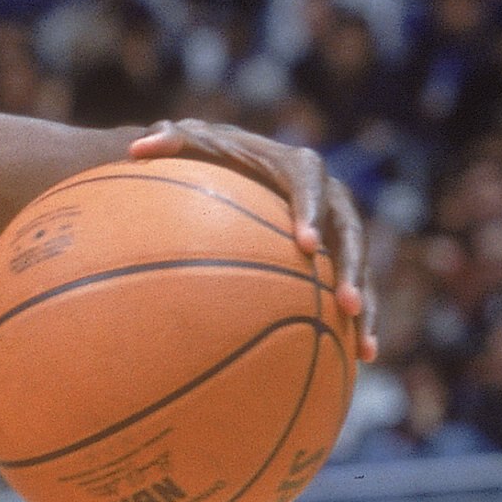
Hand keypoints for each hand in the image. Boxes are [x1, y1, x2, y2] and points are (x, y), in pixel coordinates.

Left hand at [131, 121, 374, 359]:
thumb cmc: (209, 158)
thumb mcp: (190, 144)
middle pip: (350, 232)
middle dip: (351, 268)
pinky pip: (353, 287)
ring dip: (365, 304)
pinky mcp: (339, 256)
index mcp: (297, 167)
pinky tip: (361, 360)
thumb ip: (169, 140)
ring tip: (364, 347)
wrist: (237, 169)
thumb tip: (135, 147)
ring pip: (361, 266)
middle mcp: (329, 197)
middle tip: (345, 304)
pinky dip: (357, 322)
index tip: (305, 244)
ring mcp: (338, 228)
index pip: (310, 184)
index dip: (312, 212)